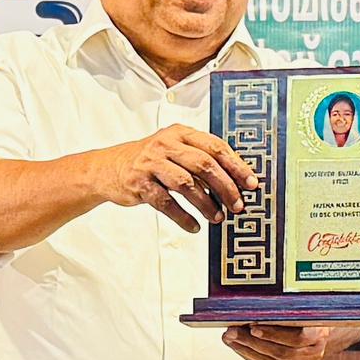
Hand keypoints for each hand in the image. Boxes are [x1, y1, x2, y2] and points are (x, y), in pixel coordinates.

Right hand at [95, 123, 250, 229]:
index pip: (215, 146)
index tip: (251, 183)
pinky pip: (166, 203)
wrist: (107, 168)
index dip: (236, 166)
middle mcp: (165, 144)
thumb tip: (235, 182)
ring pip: (186, 184)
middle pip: (203, 164)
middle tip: (237, 205)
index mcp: (180, 133)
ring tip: (218, 217)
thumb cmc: (149, 161)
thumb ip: (200, 159)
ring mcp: (151, 163)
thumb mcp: (173, 149)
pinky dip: (183, 217)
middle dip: (225, 187)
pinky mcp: (139, 183)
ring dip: (206, 203)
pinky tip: (194, 226)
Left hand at [218, 320, 355, 359]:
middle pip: (281, 353)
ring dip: (248, 351)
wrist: (318, 331)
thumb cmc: (305, 315)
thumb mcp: (299, 307)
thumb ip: (283, 309)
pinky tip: (241, 350)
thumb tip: (250, 308)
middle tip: (232, 332)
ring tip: (232, 340)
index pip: (297, 338)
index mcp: (319, 334)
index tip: (253, 327)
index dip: (274, 334)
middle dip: (252, 342)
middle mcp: (314, 353)